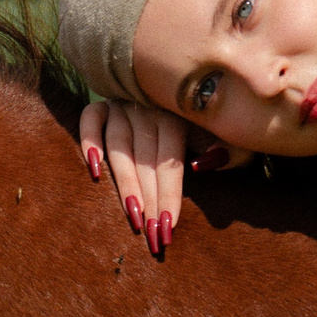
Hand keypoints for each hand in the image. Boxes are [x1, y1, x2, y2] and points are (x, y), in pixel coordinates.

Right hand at [74, 100, 246, 255]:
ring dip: (123, 182)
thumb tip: (204, 163)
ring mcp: (124, 105)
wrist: (185, 82)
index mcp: (179, 115)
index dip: (169, 193)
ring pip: (120, 146)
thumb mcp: (226, 132)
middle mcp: (150, 108)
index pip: (170, 160)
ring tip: (131, 215)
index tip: (168, 225)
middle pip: (145, 159)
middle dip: (149, 199)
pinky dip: (89, 141)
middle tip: (150, 234)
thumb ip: (227, 149)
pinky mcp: (103, 104)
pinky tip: (94, 170)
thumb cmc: (208, 122)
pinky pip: (91, 119)